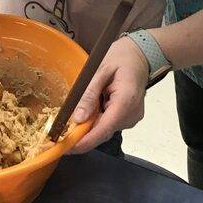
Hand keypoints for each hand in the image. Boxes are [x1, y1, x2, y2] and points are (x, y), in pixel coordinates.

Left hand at [69, 37, 149, 153]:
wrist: (140, 54)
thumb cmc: (122, 57)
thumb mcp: (99, 71)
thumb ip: (88, 95)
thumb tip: (77, 118)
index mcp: (126, 101)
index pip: (104, 129)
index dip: (85, 142)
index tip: (68, 148)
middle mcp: (132, 114)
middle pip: (103, 131)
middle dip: (83, 133)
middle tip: (62, 131)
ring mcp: (132, 117)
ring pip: (105, 128)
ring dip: (90, 124)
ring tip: (79, 110)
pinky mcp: (129, 117)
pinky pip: (109, 123)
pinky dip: (97, 119)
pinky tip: (91, 108)